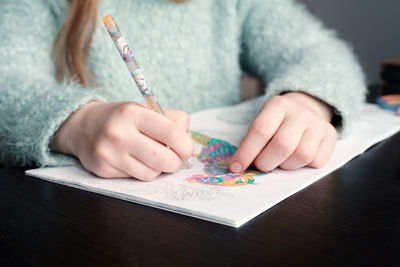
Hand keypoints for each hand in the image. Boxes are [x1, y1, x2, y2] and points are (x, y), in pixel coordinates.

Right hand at [50, 101, 193, 180]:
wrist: (82, 126)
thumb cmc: (122, 118)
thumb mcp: (145, 109)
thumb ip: (172, 120)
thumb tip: (188, 140)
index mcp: (132, 113)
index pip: (171, 133)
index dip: (186, 145)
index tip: (186, 148)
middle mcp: (118, 134)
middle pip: (164, 160)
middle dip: (175, 162)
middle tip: (173, 157)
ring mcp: (109, 154)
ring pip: (152, 173)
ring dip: (157, 167)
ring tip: (149, 155)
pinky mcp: (103, 170)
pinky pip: (136, 178)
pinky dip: (140, 171)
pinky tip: (132, 159)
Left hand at [229, 92, 337, 171]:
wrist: (305, 108)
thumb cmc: (276, 122)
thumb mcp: (262, 122)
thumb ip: (252, 142)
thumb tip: (239, 167)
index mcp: (277, 105)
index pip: (260, 131)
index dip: (246, 152)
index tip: (235, 168)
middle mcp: (300, 112)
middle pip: (283, 145)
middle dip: (266, 162)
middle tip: (261, 165)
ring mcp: (318, 123)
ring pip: (301, 156)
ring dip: (286, 166)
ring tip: (280, 160)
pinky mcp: (331, 136)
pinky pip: (317, 162)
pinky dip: (303, 167)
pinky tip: (296, 158)